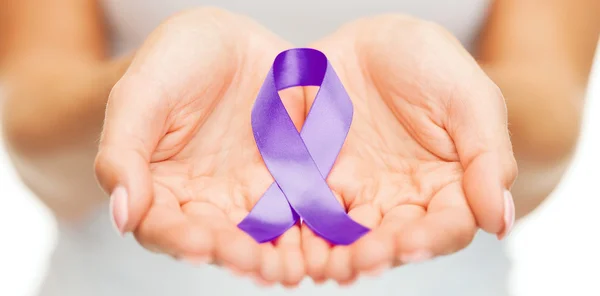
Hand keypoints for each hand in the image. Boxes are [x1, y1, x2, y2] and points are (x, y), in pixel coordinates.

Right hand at [94, 8, 305, 285]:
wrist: (228, 40)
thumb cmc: (174, 63)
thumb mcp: (141, 96)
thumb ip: (123, 153)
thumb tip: (122, 216)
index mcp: (161, 189)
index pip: (163, 227)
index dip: (179, 239)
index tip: (199, 243)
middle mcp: (206, 201)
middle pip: (218, 240)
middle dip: (236, 254)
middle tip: (254, 262)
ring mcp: (251, 193)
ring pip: (263, 235)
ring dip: (276, 254)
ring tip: (290, 265)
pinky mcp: (290, 180)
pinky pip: (302, 208)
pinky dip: (312, 227)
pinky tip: (323, 236)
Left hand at [301, 15, 517, 283]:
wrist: (371, 40)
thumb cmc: (429, 63)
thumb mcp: (469, 99)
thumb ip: (488, 157)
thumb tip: (499, 223)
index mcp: (449, 185)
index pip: (448, 225)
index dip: (432, 239)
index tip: (412, 243)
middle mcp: (405, 198)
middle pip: (396, 240)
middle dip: (380, 253)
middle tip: (363, 259)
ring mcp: (361, 191)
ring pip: (352, 235)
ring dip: (341, 253)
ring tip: (331, 262)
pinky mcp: (321, 180)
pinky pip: (312, 211)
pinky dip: (306, 231)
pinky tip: (300, 243)